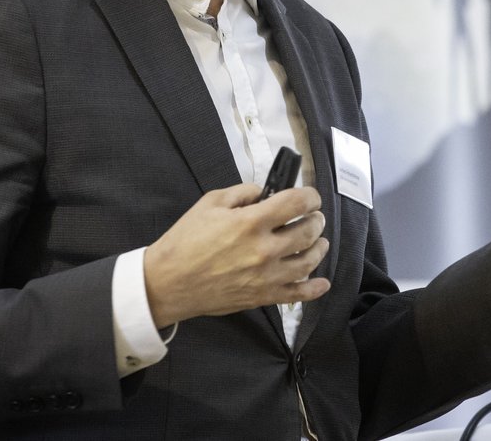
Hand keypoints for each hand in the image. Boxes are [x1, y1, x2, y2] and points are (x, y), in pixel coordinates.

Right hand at [143, 184, 330, 326]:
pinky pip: (297, 294)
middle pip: (308, 231)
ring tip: (319, 241)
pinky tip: (322, 282)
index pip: (296, 203)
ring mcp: (266, 276)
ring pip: (308, 261)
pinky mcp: (262, 297)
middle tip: (314, 216)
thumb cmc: (185, 241)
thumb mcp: (210, 203)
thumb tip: (264, 193)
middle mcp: (265, 250)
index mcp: (251, 222)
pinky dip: (314, 289)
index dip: (310, 196)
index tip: (310, 196)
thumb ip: (242, 193)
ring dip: (319, 247)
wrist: (168, 282)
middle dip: (316, 219)